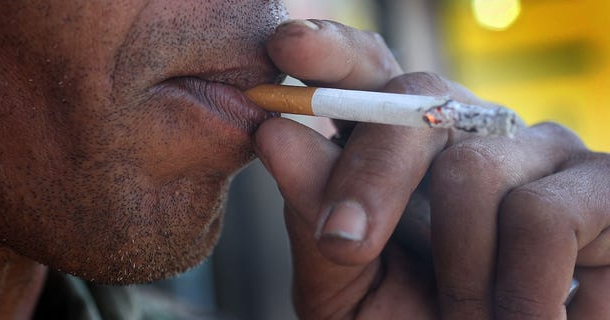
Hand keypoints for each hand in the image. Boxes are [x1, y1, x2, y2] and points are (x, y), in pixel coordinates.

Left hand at [254, 19, 609, 318]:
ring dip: (456, 273)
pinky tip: (525, 317)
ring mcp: (538, 151)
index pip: (369, 74)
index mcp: (404, 149)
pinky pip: (543, 216)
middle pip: (414, 103)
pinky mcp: (602, 185)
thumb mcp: (349, 284)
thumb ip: (315, 216)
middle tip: (345, 246)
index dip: (332, 53)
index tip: (288, 47)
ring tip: (467, 318)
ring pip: (471, 171)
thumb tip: (276, 134)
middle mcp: (471, 133)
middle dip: (371, 179)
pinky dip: (519, 290)